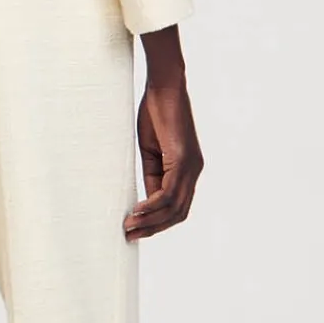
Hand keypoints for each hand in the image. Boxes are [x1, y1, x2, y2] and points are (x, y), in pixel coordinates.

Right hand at [123, 24, 202, 240]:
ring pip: (174, 207)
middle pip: (178, 213)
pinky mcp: (184, 160)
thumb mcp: (151, 151)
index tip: (136, 229)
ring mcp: (191, 167)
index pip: (177, 207)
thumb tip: (146, 201)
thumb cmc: (155, 113)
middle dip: (154, 228)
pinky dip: (152, 205)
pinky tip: (136, 211)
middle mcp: (194, 172)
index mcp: (187, 170)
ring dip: (151, 221)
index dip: (158, 222)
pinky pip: (168, 192)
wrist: (164, 86)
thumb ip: (152, 175)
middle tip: (130, 235)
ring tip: (129, 227)